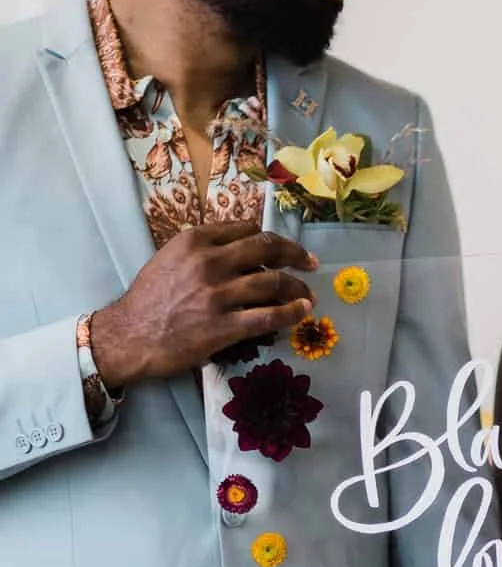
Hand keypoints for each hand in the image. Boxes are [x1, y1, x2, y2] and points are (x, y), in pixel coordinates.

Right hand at [91, 223, 318, 386]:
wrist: (128, 336)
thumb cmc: (148, 299)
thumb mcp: (170, 259)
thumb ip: (203, 249)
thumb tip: (240, 248)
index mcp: (196, 241)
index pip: (246, 230)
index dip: (271, 238)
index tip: (283, 247)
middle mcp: (210, 262)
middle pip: (267, 248)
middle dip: (294, 254)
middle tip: (309, 262)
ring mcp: (218, 294)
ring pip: (273, 282)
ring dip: (298, 288)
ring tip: (309, 295)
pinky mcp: (224, 326)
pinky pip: (269, 316)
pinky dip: (291, 313)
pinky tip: (302, 312)